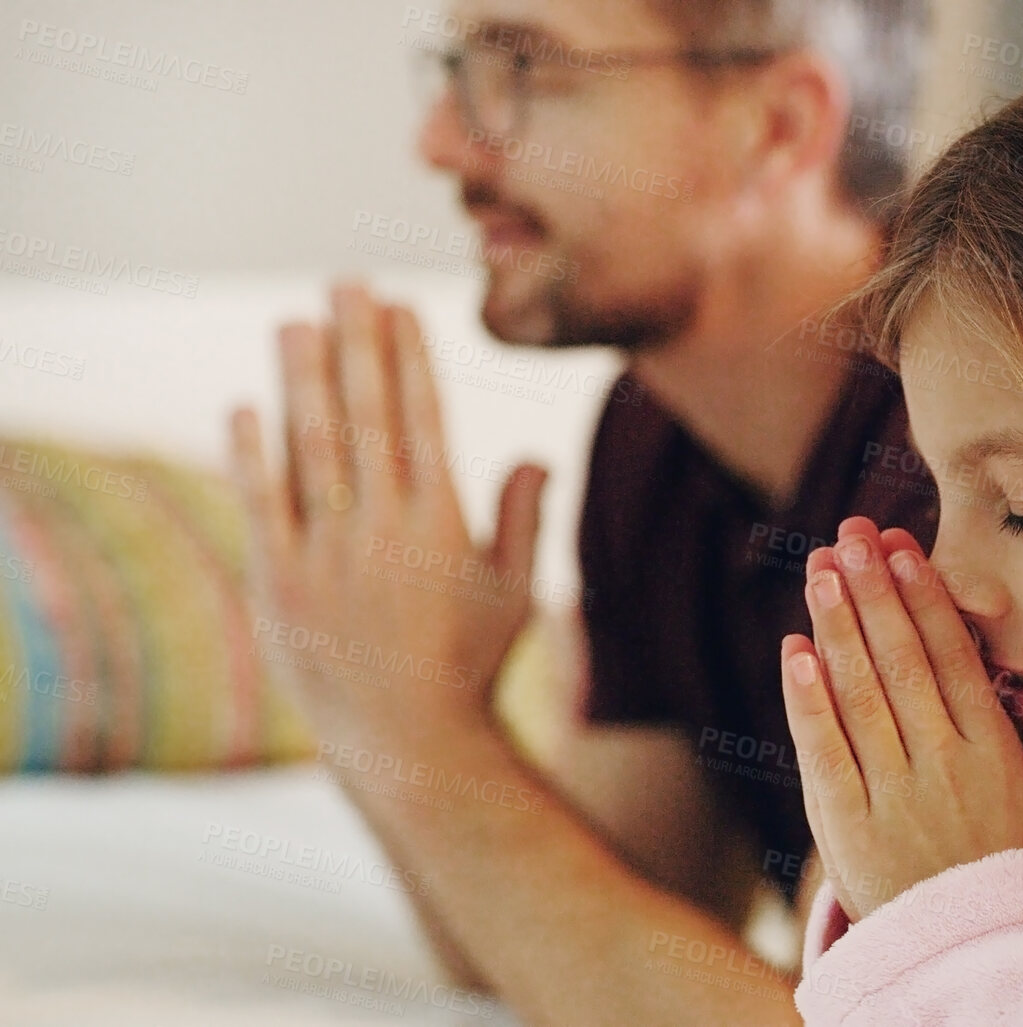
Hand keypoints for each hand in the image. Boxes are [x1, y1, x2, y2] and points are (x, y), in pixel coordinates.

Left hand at [229, 282, 548, 748]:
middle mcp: (382, 530)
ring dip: (302, 379)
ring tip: (294, 322)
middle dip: (356, 343)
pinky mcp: (278, 584)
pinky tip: (246, 406)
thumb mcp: (515, 593)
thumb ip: (522, 521)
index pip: (424, 420)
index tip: (400, 306)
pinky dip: (251, 452)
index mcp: (443, 525)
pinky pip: (261, 505)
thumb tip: (532, 457)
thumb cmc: (471, 668)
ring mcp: (325, 555)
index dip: (410, 357)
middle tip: (344, 283)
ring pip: (310, 448)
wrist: (409, 744)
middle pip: (366, 416)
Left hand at [780, 516, 1022, 921]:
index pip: (956, 662)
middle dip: (876, 592)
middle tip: (852, 533)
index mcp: (996, 758)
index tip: (907, 549)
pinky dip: (808, 703)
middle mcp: (943, 769)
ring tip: (821, 569)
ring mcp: (892, 798)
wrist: (979, 966)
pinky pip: (825, 755)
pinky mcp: (848, 830)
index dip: (928, 600)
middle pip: (903, 664)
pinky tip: (796, 651)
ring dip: (836, 628)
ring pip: (861, 698)